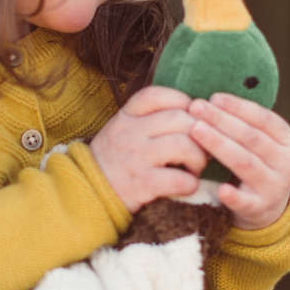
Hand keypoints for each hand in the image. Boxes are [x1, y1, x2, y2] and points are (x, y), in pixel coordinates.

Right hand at [90, 86, 207, 212]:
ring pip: (184, 145)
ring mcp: (136, 158)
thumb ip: (147, 117)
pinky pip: (178, 178)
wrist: (87, 193)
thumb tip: (191, 111)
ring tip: (196, 166)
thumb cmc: (114, 160)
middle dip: (200, 132)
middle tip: (202, 146)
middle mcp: (130, 133)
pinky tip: (187, 185)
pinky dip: (190, 183)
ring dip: (199, 157)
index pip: (157, 95)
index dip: (181, 101)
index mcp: (125, 116)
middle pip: (179, 118)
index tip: (190, 116)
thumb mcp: (121, 129)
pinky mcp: (141, 184)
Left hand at [187, 93, 289, 230]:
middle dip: (221, 120)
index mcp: (288, 141)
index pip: (263, 118)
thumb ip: (243, 123)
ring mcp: (274, 187)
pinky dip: (233, 196)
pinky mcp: (260, 209)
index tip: (213, 97)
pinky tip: (220, 189)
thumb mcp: (260, 143)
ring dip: (219, 145)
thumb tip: (210, 99)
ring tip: (196, 130)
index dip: (238, 106)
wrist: (267, 207)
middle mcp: (286, 163)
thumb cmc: (256, 164)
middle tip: (196, 108)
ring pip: (245, 163)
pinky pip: (245, 201)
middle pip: (250, 137)